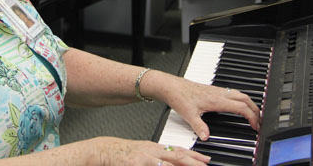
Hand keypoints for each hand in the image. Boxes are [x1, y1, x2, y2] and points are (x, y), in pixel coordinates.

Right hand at [93, 137, 209, 165]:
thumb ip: (158, 156)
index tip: (206, 160)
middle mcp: (152, 151)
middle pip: (177, 155)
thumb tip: (172, 161)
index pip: (179, 150)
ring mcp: (145, 158)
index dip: (194, 155)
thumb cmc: (124, 153)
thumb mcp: (144, 152)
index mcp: (155, 147)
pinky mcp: (136, 164)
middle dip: (194, 162)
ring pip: (168, 164)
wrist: (106, 150)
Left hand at [157, 75, 260, 140]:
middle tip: (259, 121)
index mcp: (216, 99)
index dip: (252, 117)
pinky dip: (241, 99)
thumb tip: (206, 136)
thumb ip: (199, 126)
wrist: (172, 86)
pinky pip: (233, 92)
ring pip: (240, 94)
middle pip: (245, 98)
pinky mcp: (213, 89)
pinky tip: (237, 105)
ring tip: (253, 113)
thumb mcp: (188, 114)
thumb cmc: (179, 96)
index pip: (241, 107)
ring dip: (249, 103)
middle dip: (255, 109)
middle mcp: (219, 93)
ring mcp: (217, 90)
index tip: (255, 126)